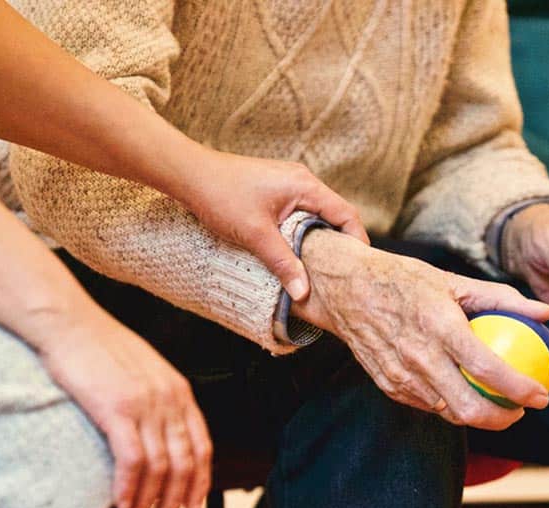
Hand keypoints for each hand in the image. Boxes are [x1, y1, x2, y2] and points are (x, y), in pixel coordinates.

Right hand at [32, 303, 212, 507]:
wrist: (69, 323)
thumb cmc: (98, 347)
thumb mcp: (143, 371)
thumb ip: (157, 400)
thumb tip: (158, 434)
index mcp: (179, 390)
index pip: (202, 446)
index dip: (199, 481)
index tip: (191, 505)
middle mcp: (169, 398)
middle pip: (184, 462)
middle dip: (174, 499)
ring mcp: (145, 403)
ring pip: (159, 466)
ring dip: (148, 500)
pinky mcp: (116, 408)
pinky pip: (132, 459)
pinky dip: (128, 487)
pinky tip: (120, 502)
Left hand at [181, 149, 368, 300]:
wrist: (189, 174)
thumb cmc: (221, 196)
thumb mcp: (255, 235)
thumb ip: (283, 263)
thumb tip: (304, 292)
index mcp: (306, 186)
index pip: (346, 214)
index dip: (357, 241)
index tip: (359, 267)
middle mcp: (302, 180)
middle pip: (334, 214)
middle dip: (340, 243)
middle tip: (342, 273)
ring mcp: (288, 183)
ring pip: (316, 214)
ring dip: (319, 238)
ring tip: (320, 267)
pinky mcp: (274, 189)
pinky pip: (300, 212)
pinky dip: (303, 231)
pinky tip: (295, 251)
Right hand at [292, 230, 548, 430]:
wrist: (345, 289)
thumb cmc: (404, 280)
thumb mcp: (453, 280)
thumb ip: (501, 298)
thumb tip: (544, 312)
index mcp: (439, 326)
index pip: (487, 369)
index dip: (520, 389)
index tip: (542, 395)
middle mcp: (419, 356)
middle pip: (469, 408)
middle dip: (503, 419)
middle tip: (521, 409)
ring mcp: (401, 376)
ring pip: (449, 413)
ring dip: (478, 416)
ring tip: (498, 405)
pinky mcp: (389, 386)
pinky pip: (428, 405)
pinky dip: (450, 405)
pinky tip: (465, 394)